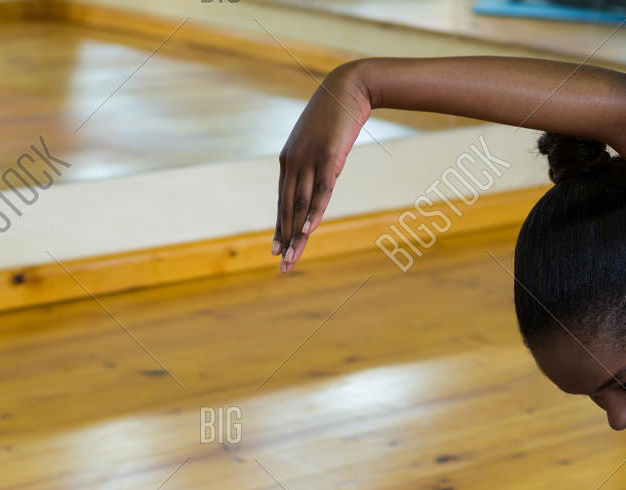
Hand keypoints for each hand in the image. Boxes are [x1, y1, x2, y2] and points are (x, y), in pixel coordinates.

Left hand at [274, 61, 371, 272]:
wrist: (348, 88)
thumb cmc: (335, 117)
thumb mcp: (321, 144)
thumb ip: (315, 165)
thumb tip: (316, 183)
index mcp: (288, 161)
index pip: (282, 202)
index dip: (280, 227)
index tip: (277, 250)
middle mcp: (293, 163)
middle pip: (287, 208)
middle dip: (284, 239)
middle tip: (282, 265)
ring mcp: (309, 160)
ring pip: (301, 204)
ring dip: (297, 233)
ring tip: (292, 257)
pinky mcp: (327, 157)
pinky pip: (320, 191)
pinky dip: (314, 212)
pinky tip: (308, 230)